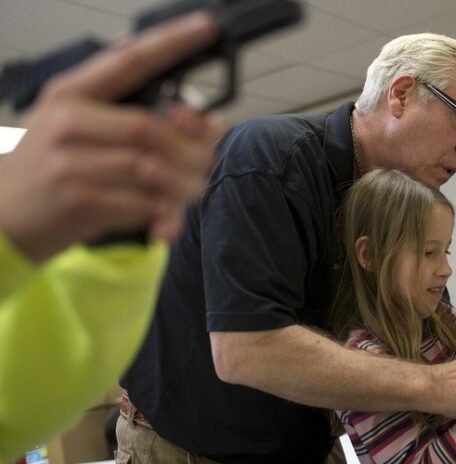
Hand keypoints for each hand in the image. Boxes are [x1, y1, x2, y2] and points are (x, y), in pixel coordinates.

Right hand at [0, 11, 220, 261]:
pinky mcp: (79, 201)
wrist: (5, 215)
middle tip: (209, 158)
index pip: (129, 60)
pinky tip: (169, 217)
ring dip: (186, 183)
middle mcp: (68, 123)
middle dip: (193, 147)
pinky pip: (142, 203)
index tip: (206, 28)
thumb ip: (130, 115)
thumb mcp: (77, 127)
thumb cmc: (51, 167)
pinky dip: (166, 212)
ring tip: (194, 188)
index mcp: (71, 94)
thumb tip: (204, 119)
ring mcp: (71, 163)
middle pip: (152, 127)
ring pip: (153, 168)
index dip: (171, 42)